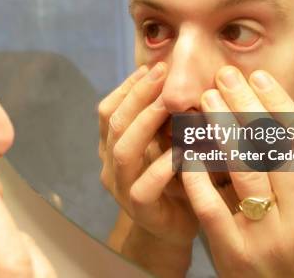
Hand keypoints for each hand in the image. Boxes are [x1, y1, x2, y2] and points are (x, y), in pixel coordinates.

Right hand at [98, 63, 197, 247]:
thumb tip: (179, 79)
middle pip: (114, 122)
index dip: (128, 86)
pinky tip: (183, 150)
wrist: (175, 227)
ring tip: (170, 103)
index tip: (154, 67)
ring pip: (123, 150)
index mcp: (112, 145)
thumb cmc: (175, 179)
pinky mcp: (139, 209)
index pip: (109, 109)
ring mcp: (121, 188)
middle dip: (138, 94)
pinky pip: (145, 185)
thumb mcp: (167, 143)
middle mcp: (110, 164)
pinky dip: (164, 165)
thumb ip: (165, 119)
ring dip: (146, 122)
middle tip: (162, 72)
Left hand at [182, 67, 293, 277]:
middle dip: (245, 106)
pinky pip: (211, 204)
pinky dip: (198, 172)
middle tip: (224, 76)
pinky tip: (188, 146)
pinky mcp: (233, 252)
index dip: (279, 103)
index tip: (259, 75)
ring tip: (206, 100)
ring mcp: (268, 238)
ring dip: (222, 129)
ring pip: (244, 171)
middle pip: (272, 149)